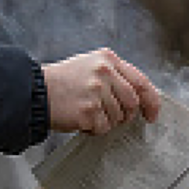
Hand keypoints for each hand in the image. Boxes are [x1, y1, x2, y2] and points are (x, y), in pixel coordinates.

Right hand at [41, 48, 160, 134]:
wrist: (36, 91)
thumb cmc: (63, 81)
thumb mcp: (90, 66)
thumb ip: (115, 75)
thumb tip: (139, 97)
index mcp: (108, 59)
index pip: (141, 81)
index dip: (151, 101)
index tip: (152, 114)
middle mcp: (105, 73)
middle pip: (132, 103)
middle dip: (125, 115)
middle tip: (109, 115)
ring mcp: (97, 92)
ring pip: (118, 117)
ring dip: (106, 121)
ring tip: (87, 112)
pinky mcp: (88, 110)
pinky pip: (103, 128)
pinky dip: (94, 129)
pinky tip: (81, 119)